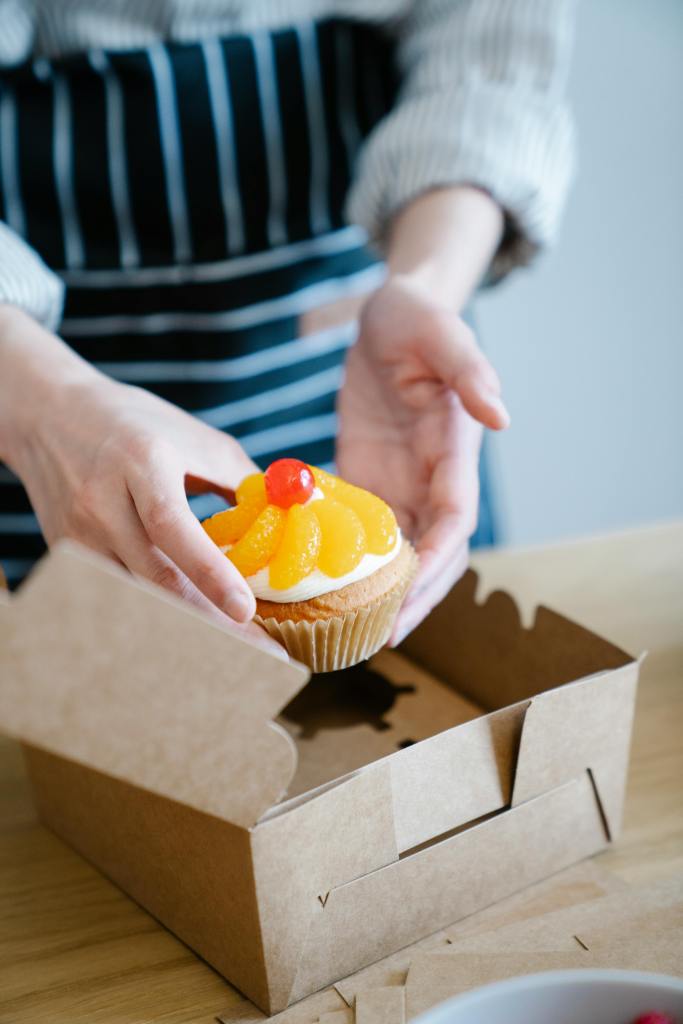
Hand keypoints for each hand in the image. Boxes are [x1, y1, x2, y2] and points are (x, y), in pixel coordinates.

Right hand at [0, 307, 280, 652]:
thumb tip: (289, 515)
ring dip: (186, 625)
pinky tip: (190, 628)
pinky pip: (117, 594)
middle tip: (260, 654)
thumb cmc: (135, 424)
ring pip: (136, 595)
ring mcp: (77, 532)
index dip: (209, 572)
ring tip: (235, 650)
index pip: (171, 526)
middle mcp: (102, 501)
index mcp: (140, 463)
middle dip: (209, 621)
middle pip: (154, 576)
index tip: (245, 610)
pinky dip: (155, 613)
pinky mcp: (66, 553)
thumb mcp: (192, 437)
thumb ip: (240, 478)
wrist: (49, 415)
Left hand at [337, 275, 508, 643]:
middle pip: (434, 554)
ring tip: (352, 632)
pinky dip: (352, 566)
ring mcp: (402, 484)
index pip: (454, 521)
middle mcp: (433, 478)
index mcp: (456, 451)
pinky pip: (364, 535)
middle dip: (414, 598)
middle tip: (380, 638)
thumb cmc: (415, 319)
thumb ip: (469, 371)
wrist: (384, 318)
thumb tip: (502, 418)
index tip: (407, 594)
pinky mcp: (369, 482)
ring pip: (402, 555)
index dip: (434, 561)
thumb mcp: (440, 332)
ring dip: (385, 594)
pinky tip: (325, 591)